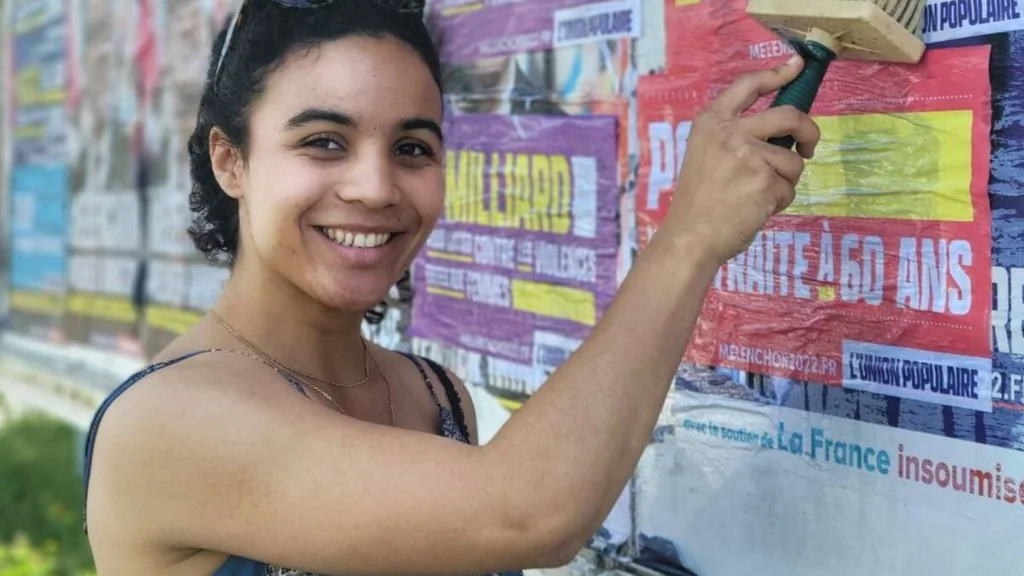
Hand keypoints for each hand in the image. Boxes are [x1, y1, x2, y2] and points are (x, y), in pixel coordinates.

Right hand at [661, 55, 820, 265]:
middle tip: (808, 146)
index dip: (776, 73)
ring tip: (758, 196)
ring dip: (784, 181)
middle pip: (789, 116)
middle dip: (808, 131)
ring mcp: (749, 157)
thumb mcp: (705, 154)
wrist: (689, 236)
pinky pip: (788, 188)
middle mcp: (730, 133)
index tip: (796, 66)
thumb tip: (781, 130)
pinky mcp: (765, 182)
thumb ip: (734, 136)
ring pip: (792, 161)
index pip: (748, 86)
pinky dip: (778, 202)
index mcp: (711, 123)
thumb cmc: (698, 202)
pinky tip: (755, 209)